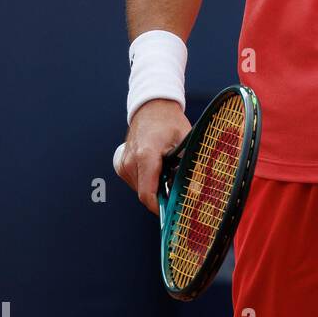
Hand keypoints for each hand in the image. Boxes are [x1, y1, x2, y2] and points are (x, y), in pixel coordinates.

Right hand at [114, 100, 190, 216]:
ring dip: (155, 186)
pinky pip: (136, 182)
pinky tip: (156, 166)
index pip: (148, 194)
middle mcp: (130, 161)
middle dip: (162, 194)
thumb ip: (188, 165)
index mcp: (146, 155)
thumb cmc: (169, 121)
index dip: (161, 208)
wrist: (151, 106)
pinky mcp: (121, 165)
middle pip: (146, 194)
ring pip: (141, 189)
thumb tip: (196, 190)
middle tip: (176, 181)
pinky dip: (147, 180)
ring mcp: (123, 164)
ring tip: (166, 167)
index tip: (174, 210)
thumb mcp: (184, 140)